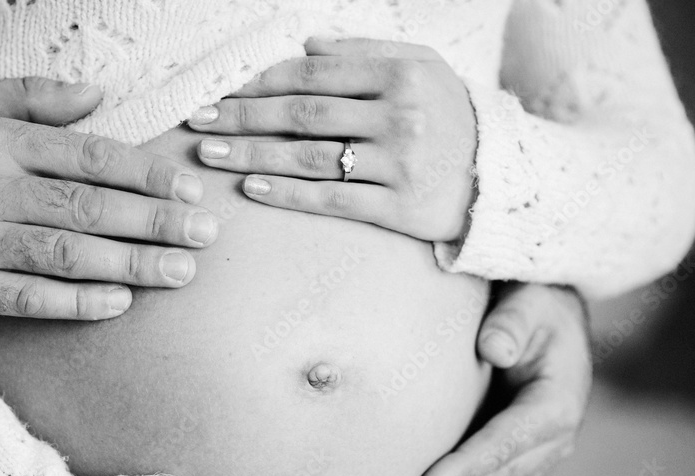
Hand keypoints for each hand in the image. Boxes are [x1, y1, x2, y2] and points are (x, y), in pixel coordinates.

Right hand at [0, 79, 219, 318]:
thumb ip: (33, 96)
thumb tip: (101, 95)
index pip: (87, 159)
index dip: (144, 177)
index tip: (188, 191)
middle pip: (87, 210)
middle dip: (154, 224)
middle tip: (206, 237)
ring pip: (65, 256)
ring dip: (130, 265)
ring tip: (179, 272)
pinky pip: (25, 299)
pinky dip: (75, 302)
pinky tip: (118, 303)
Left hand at [188, 37, 475, 241]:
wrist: (499, 180)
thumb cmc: (449, 116)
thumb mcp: (422, 67)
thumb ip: (365, 50)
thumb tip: (305, 45)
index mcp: (401, 74)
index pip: (313, 77)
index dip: (261, 84)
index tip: (221, 91)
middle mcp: (401, 116)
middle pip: (303, 116)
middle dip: (243, 117)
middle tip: (198, 122)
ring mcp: (399, 165)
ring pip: (310, 158)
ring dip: (252, 155)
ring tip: (210, 155)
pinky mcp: (398, 208)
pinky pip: (331, 199)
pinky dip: (288, 194)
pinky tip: (252, 188)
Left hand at [396, 284, 592, 475]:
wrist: (551, 324)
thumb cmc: (533, 308)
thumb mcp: (529, 304)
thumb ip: (511, 324)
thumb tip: (494, 348)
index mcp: (555, 405)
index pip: (505, 444)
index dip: (465, 469)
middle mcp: (552, 444)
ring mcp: (537, 462)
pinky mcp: (520, 471)